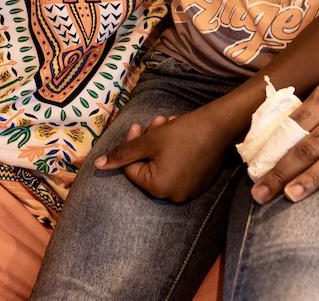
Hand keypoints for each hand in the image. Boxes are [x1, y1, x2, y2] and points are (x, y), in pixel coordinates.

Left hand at [96, 110, 232, 202]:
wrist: (220, 127)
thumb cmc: (182, 133)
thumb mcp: (148, 141)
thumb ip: (122, 154)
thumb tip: (98, 166)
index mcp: (159, 189)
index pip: (131, 168)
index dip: (131, 145)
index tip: (137, 126)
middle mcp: (174, 196)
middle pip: (147, 167)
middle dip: (146, 142)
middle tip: (154, 122)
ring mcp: (189, 191)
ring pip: (161, 164)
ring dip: (159, 143)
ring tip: (167, 123)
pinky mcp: (199, 183)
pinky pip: (177, 168)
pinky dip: (173, 151)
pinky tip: (177, 133)